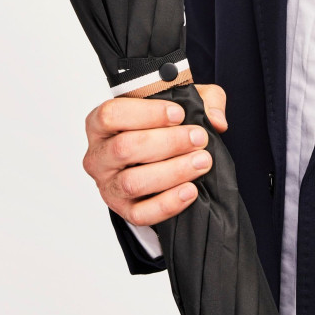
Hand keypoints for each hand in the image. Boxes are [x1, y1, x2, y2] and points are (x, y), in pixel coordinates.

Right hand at [82, 85, 227, 226]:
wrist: (157, 160)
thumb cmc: (160, 128)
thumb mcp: (180, 105)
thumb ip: (204, 101)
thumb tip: (216, 119)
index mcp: (100, 124)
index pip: (111, 114)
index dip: (146, 114)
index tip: (179, 114)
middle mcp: (98, 156)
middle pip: (124, 148)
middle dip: (168, 143)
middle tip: (198, 138)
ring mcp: (108, 185)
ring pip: (132, 182)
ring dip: (172, 171)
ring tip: (201, 162)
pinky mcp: (123, 210)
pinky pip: (141, 213)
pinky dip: (168, 203)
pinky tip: (190, 190)